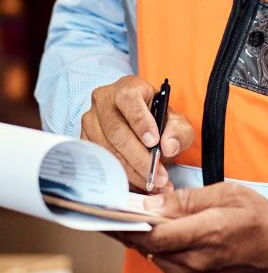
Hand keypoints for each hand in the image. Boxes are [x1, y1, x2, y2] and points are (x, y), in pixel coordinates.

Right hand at [80, 75, 193, 192]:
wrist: (138, 120)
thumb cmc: (156, 118)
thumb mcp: (175, 119)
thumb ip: (178, 130)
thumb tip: (169, 146)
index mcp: (127, 88)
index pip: (130, 101)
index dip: (141, 122)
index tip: (154, 142)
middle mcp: (104, 101)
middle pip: (117, 131)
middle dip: (139, 158)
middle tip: (158, 176)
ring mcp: (90, 121)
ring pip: (106, 150)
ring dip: (130, 171)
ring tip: (151, 183)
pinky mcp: (83, 140)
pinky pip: (98, 161)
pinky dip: (118, 175)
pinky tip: (135, 184)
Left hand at [114, 183, 267, 272]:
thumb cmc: (257, 217)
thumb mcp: (228, 194)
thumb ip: (187, 199)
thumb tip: (150, 203)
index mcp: (207, 233)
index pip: (155, 233)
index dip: (127, 223)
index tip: (106, 208)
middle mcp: (195, 260)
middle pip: (147, 246)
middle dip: (124, 227)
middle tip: (101, 208)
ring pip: (151, 254)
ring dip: (135, 236)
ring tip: (117, 216)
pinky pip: (162, 261)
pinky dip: (150, 244)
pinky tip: (143, 230)